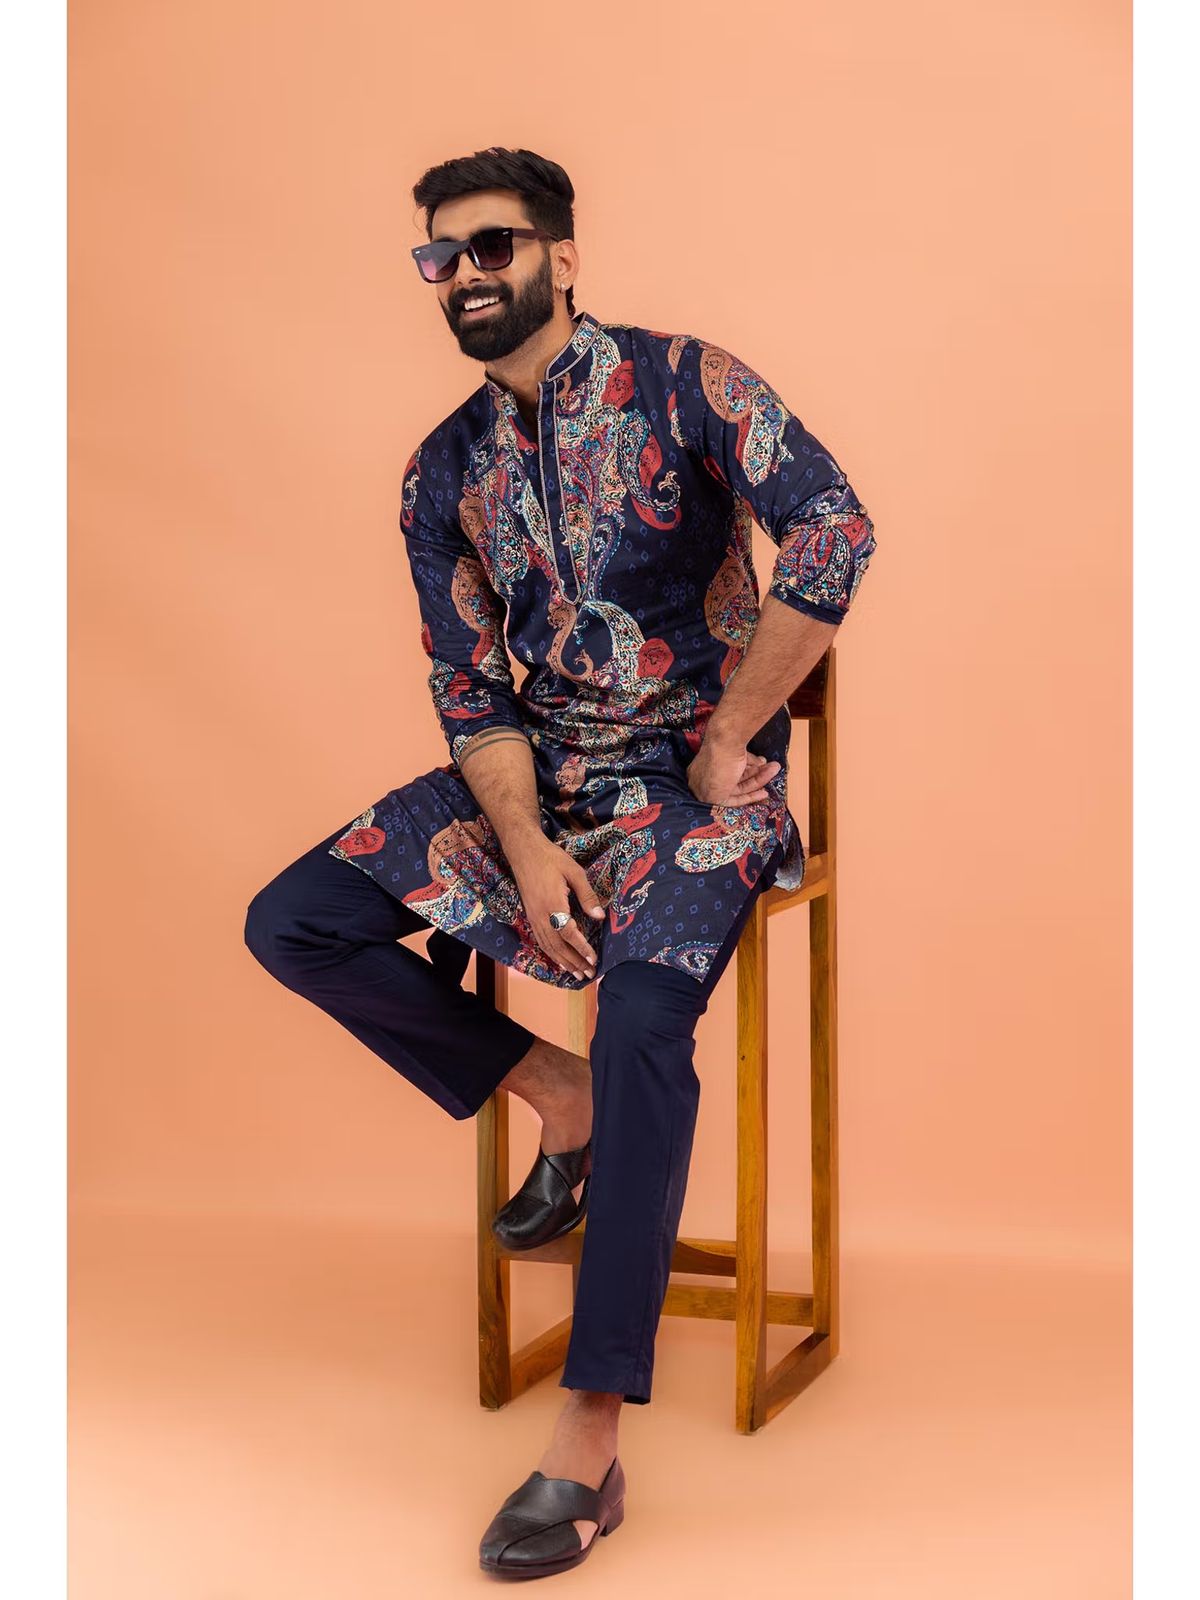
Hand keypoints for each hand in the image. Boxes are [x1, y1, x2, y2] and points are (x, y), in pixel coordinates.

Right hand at [508, 834, 606, 979]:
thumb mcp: (574, 872)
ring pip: (548, 946)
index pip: (569, 933)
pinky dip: (551, 954)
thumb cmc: (551, 858)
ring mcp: (534, 917)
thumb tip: (599, 917)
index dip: (582, 948)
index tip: (594, 959)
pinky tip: (560, 960)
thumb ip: (587, 895)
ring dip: (564, 962)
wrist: (524, 851)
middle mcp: (541, 915)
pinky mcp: (531, 916)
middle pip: (558, 946)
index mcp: (552, 904)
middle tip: (589, 974)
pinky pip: (541, 941)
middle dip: (575, 962)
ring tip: (577, 974)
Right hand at [687, 732, 780, 805]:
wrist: (725, 736)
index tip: (763, 794)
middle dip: (756, 782)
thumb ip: (718, 802)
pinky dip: (754, 763)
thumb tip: (728, 804)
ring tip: (774, 767)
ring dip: (759, 772)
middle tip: (772, 777)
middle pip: (736, 784)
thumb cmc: (718, 767)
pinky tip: (765, 762)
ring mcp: (720, 761)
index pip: (726, 797)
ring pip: (742, 772)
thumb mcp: (713, 794)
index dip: (746, 798)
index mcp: (700, 784)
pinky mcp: (729, 750)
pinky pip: (743, 761)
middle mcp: (708, 773)